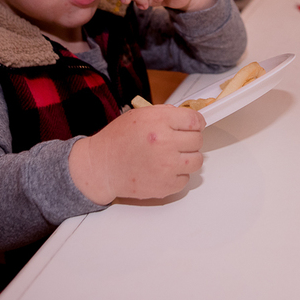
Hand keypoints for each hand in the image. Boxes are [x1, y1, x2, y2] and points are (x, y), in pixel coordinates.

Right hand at [69, 105, 204, 203]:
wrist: (101, 166)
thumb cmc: (117, 140)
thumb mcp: (139, 115)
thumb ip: (165, 114)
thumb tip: (188, 118)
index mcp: (158, 122)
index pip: (195, 120)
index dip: (196, 123)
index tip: (194, 126)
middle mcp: (164, 143)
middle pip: (198, 140)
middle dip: (190, 139)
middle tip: (177, 142)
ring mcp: (166, 166)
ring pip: (197, 160)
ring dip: (188, 158)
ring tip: (172, 156)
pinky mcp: (165, 185)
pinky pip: (186, 179)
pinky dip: (178, 175)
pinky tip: (164, 170)